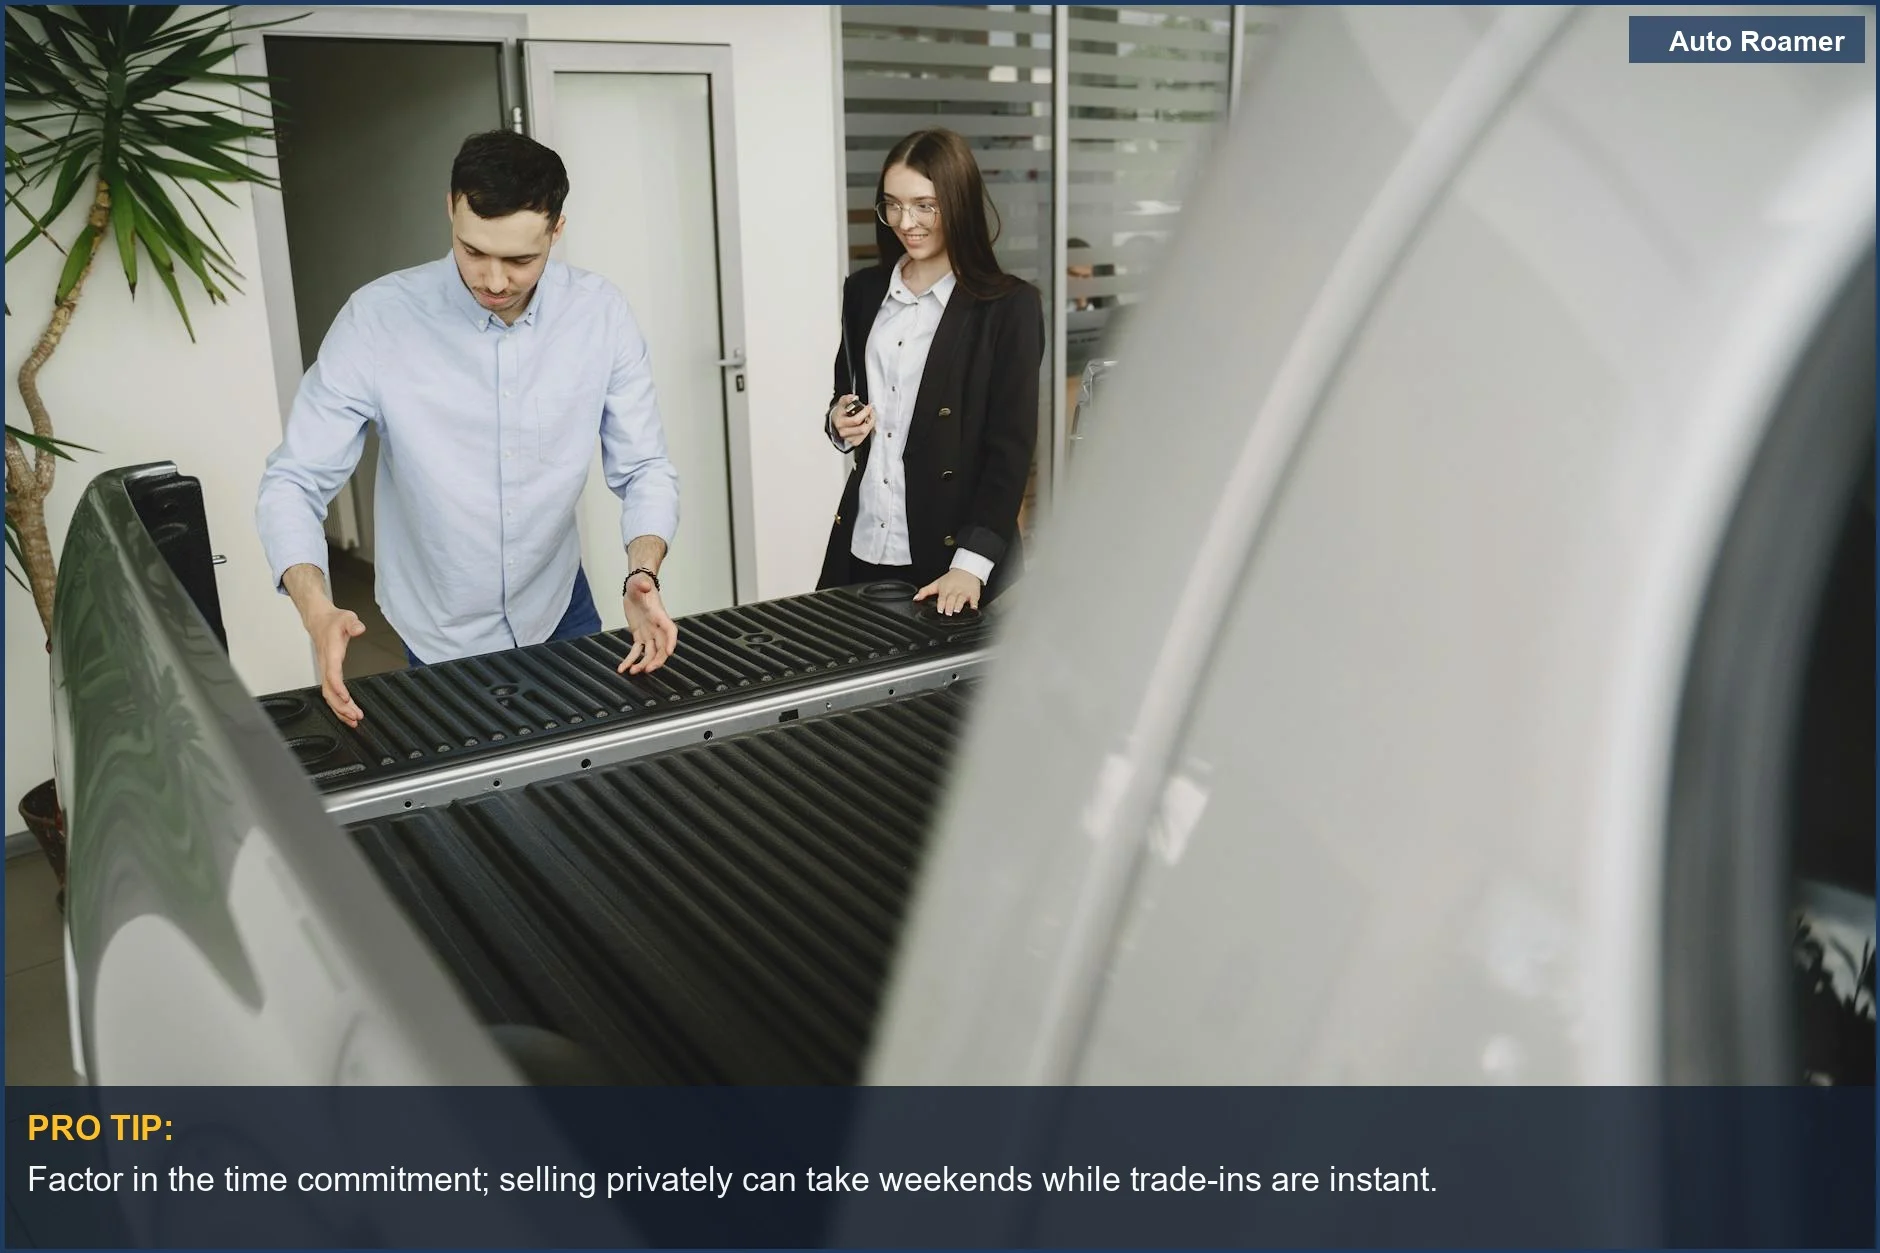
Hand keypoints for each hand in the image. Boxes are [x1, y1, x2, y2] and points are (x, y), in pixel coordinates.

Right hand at [302, 603, 366, 726]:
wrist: (319, 621)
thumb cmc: (333, 621)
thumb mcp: (347, 618)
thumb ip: (353, 624)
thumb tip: (359, 629)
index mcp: (331, 652)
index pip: (332, 672)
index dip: (337, 687)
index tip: (346, 698)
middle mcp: (326, 664)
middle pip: (329, 690)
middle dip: (340, 706)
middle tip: (355, 716)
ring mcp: (325, 670)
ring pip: (328, 695)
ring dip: (340, 709)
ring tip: (353, 720)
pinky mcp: (328, 674)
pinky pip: (331, 693)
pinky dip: (338, 705)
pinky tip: (347, 713)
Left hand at [618, 573, 678, 674]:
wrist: (635, 586)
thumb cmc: (640, 584)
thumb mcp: (639, 582)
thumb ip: (642, 584)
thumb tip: (645, 585)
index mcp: (659, 615)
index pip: (670, 630)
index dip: (671, 641)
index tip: (670, 652)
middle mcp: (657, 626)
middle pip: (662, 647)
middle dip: (656, 660)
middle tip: (647, 669)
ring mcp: (649, 632)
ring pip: (650, 653)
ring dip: (643, 664)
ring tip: (633, 671)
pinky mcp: (639, 635)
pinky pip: (637, 651)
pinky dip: (631, 660)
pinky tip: (623, 668)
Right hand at [830, 395, 875, 447]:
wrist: (837, 421)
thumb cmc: (841, 412)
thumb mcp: (842, 403)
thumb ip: (847, 399)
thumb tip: (854, 397)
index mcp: (839, 422)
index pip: (856, 420)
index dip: (865, 413)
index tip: (869, 406)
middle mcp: (843, 432)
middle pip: (862, 428)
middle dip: (870, 418)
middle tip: (871, 411)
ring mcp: (848, 438)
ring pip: (865, 432)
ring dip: (870, 423)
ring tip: (869, 416)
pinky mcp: (854, 442)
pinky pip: (865, 436)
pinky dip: (868, 428)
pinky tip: (866, 423)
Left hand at [914, 568, 982, 615]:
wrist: (966, 570)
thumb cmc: (950, 579)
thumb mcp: (936, 583)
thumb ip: (925, 591)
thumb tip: (915, 598)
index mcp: (945, 589)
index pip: (942, 597)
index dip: (941, 603)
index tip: (940, 609)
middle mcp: (955, 591)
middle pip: (952, 599)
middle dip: (949, 605)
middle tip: (948, 612)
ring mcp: (964, 593)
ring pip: (962, 599)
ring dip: (959, 605)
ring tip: (957, 610)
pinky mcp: (973, 594)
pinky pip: (974, 600)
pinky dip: (974, 605)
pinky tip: (973, 609)